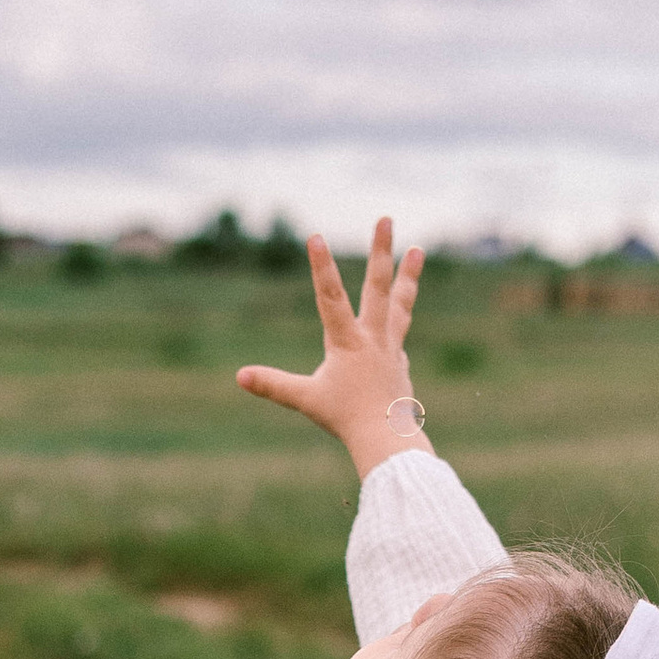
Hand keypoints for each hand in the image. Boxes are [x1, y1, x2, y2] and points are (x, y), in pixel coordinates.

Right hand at [235, 218, 428, 476]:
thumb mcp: (306, 400)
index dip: (321, 267)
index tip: (316, 237)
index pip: (331, 298)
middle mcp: (373, 338)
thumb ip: (274, 384)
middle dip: (380, 252)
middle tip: (385, 218)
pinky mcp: (399, 362)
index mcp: (348, 342)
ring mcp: (391, 348)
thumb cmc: (345, 419)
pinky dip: (394, 328)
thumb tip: (240, 376)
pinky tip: (391, 332)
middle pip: (377, 287)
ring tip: (417, 249)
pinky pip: (397, 339)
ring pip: (399, 304)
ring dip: (408, 276)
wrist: (387, 440)